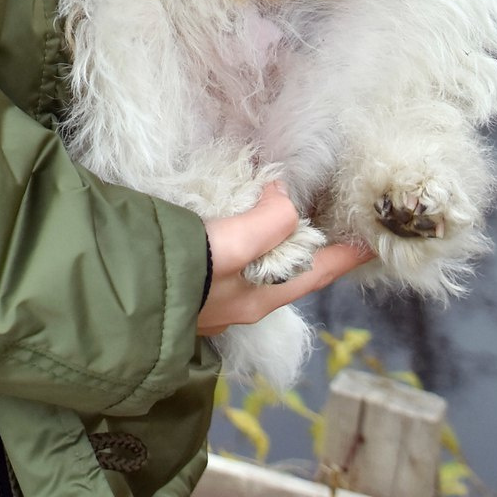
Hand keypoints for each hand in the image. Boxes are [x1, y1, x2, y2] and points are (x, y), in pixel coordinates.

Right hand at [199, 184, 370, 333]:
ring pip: (261, 266)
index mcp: (263, 296)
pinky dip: (244, 240)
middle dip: (313, 248)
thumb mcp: (233, 245)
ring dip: (276, 242)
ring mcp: (218, 297)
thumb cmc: (184, 274)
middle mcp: (244, 301)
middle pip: (292, 271)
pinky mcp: (194, 284)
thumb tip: (284, 196)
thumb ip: (268, 223)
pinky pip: (233, 260)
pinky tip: (231, 226)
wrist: (123, 297)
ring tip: (282, 216)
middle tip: (328, 222)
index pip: (318, 272)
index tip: (373, 244)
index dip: (347, 256)